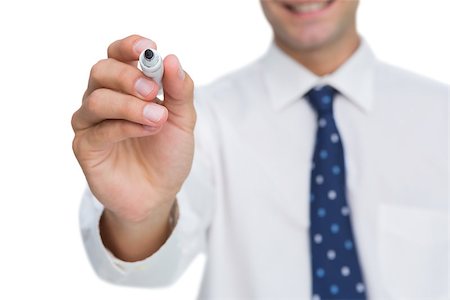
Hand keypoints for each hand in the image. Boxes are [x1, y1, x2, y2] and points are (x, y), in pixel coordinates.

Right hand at [72, 35, 194, 222]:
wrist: (159, 193)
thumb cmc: (167, 153)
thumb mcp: (183, 119)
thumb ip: (179, 90)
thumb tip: (171, 59)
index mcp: (124, 87)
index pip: (116, 55)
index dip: (128, 46)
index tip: (148, 48)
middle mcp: (102, 99)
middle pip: (101, 71)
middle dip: (129, 77)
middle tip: (153, 90)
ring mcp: (91, 123)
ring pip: (97, 99)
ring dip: (130, 105)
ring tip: (159, 117)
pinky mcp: (85, 148)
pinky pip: (99, 131)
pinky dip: (125, 127)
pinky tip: (147, 130)